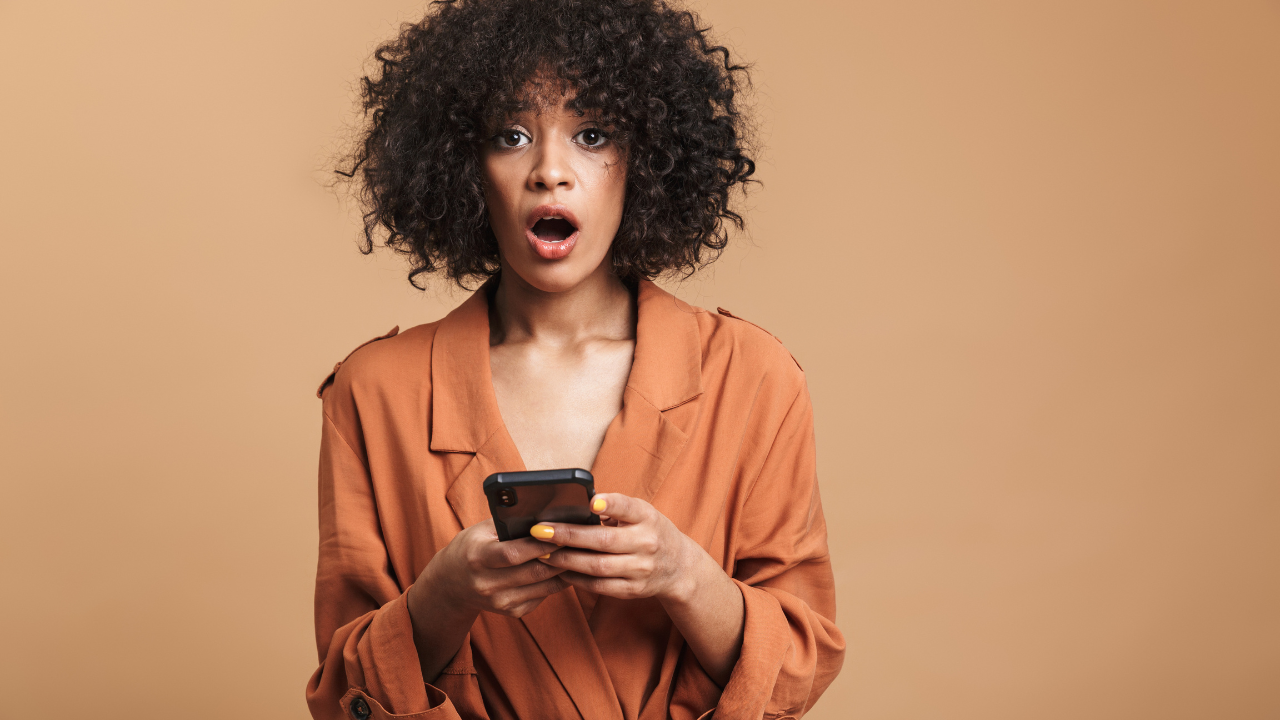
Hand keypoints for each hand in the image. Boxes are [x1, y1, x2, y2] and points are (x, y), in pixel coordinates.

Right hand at [408, 518, 566, 619]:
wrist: (452, 585)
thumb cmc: (470, 549)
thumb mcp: (480, 531)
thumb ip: (507, 523)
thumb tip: (542, 515)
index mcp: (477, 558)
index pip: (513, 553)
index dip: (539, 544)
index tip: (561, 532)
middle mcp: (487, 584)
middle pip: (533, 571)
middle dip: (560, 556)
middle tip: (580, 542)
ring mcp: (500, 602)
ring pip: (543, 586)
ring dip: (564, 570)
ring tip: (579, 553)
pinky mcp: (512, 611)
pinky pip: (542, 596)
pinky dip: (556, 582)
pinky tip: (565, 568)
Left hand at [531, 493, 701, 601]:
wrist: (679, 567)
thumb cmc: (650, 532)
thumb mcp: (642, 513)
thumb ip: (616, 508)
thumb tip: (576, 507)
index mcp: (648, 518)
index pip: (629, 508)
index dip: (611, 504)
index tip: (591, 501)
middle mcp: (647, 543)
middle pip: (604, 541)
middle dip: (568, 536)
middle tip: (540, 531)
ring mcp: (641, 569)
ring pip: (598, 567)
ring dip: (566, 560)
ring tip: (542, 553)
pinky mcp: (633, 590)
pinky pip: (600, 586)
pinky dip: (577, 579)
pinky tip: (559, 571)